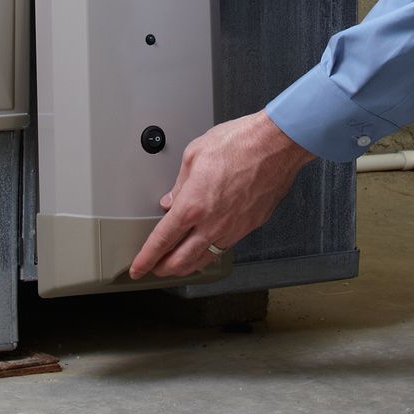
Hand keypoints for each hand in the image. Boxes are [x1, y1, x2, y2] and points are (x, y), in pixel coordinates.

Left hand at [128, 112, 316, 281]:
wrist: (275, 146)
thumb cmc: (238, 143)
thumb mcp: (194, 155)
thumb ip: (179, 184)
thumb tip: (170, 200)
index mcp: (192, 205)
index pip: (162, 241)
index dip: (146, 258)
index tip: (137, 267)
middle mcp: (211, 223)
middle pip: (180, 260)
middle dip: (162, 269)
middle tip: (153, 269)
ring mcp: (232, 229)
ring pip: (204, 259)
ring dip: (186, 267)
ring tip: (176, 266)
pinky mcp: (249, 227)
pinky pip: (224, 248)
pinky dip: (209, 254)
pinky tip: (205, 250)